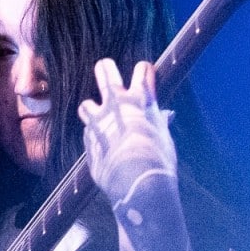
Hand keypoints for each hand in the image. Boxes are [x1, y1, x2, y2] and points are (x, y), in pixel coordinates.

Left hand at [78, 58, 175, 205]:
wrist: (137, 182)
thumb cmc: (158, 159)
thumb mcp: (163, 136)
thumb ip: (157, 122)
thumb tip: (163, 116)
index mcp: (140, 99)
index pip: (142, 70)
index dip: (145, 71)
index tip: (145, 74)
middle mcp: (116, 104)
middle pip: (105, 71)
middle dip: (106, 69)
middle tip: (106, 70)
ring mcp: (98, 121)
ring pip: (86, 104)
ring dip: (92, 109)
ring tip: (99, 118)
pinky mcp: (88, 141)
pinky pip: (88, 134)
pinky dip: (95, 137)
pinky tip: (104, 147)